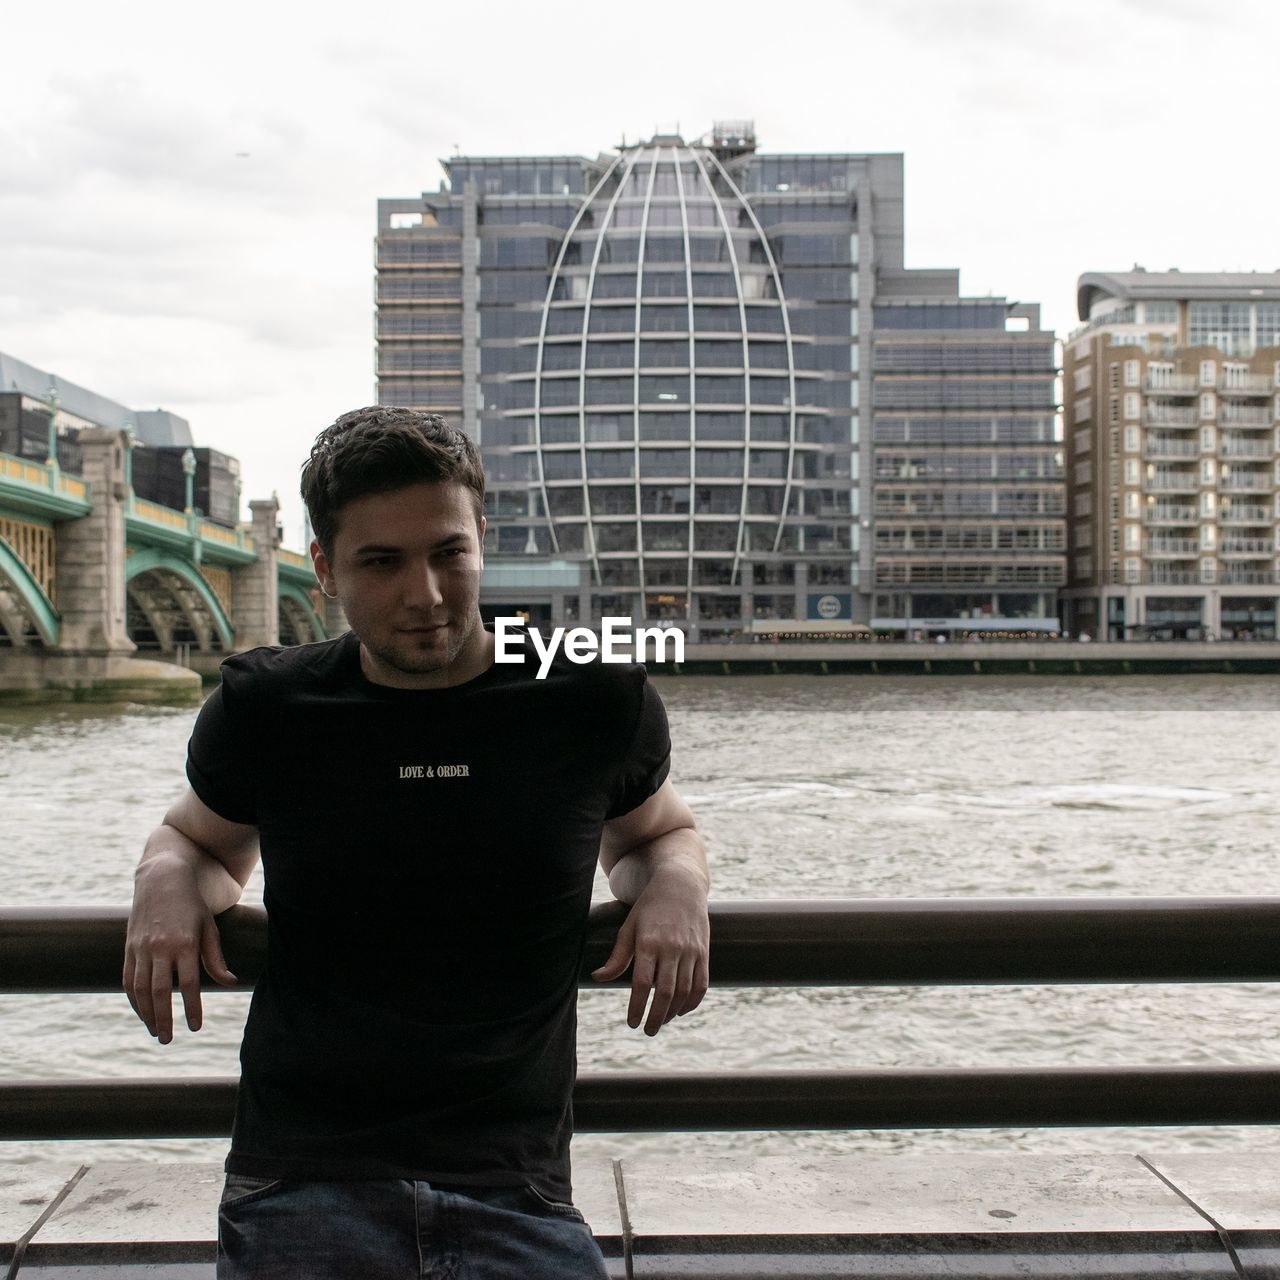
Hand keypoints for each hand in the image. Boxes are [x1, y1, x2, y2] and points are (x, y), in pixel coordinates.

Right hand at [122, 856, 237, 1043]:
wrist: (163, 879)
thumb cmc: (192, 905)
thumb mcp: (209, 928)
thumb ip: (215, 958)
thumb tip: (230, 983)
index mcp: (184, 942)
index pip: (188, 983)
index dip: (192, 1007)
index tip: (195, 1027)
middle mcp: (160, 947)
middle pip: (160, 991)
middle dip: (165, 1018)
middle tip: (169, 1040)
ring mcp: (141, 948)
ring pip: (140, 989)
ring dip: (146, 1014)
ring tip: (156, 1032)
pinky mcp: (129, 948)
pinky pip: (128, 980)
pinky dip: (133, 1000)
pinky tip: (142, 1013)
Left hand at [592, 864, 708, 1035]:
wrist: (681, 885)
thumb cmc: (649, 907)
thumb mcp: (629, 927)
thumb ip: (617, 956)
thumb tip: (598, 978)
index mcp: (649, 942)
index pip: (642, 983)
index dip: (637, 1007)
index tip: (632, 1023)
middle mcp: (672, 948)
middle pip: (665, 993)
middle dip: (656, 1017)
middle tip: (648, 1031)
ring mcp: (691, 951)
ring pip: (684, 992)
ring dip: (673, 1012)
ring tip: (661, 1021)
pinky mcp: (704, 952)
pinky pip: (701, 984)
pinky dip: (693, 1002)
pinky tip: (681, 1010)